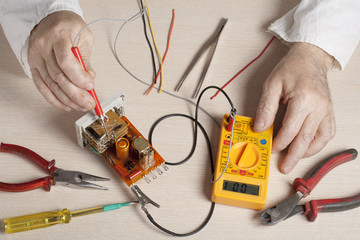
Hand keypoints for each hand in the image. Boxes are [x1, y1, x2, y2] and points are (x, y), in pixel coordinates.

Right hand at [28, 11, 95, 111]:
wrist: (51, 18)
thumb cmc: (70, 26)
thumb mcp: (85, 37)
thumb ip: (86, 60)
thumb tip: (89, 79)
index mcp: (58, 36)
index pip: (66, 61)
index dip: (79, 77)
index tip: (90, 86)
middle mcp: (43, 47)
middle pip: (59, 76)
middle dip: (76, 94)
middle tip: (88, 103)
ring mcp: (36, 57)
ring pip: (51, 84)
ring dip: (68, 99)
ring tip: (81, 106)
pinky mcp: (33, 66)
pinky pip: (42, 87)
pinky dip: (54, 99)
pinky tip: (66, 105)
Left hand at [254, 42, 335, 173]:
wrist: (310, 59)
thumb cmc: (291, 69)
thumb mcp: (272, 85)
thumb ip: (265, 108)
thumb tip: (259, 127)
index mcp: (303, 98)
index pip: (290, 129)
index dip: (279, 142)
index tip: (271, 147)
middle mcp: (318, 106)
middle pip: (305, 138)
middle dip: (293, 156)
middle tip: (285, 167)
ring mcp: (326, 110)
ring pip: (319, 139)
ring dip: (306, 153)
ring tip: (295, 160)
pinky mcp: (329, 112)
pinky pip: (328, 133)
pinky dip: (318, 144)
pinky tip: (308, 148)